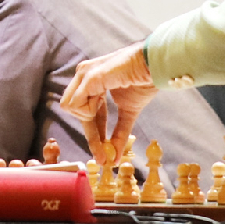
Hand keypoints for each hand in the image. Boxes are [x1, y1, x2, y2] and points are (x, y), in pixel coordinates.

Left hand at [59, 41, 157, 158]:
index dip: (93, 134)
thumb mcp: (128, 112)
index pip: (85, 111)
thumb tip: (115, 157)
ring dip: (90, 119)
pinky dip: (89, 112)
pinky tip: (102, 103)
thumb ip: (119, 132)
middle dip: (91, 134)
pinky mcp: (89, 76)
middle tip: (103, 152)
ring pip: (69, 107)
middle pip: (73, 111)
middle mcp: (85, 74)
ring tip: (108, 110)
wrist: (155, 67)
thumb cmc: (144, 81)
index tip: (102, 156)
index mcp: (93, 80)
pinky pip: (76, 103)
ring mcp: (85, 73)